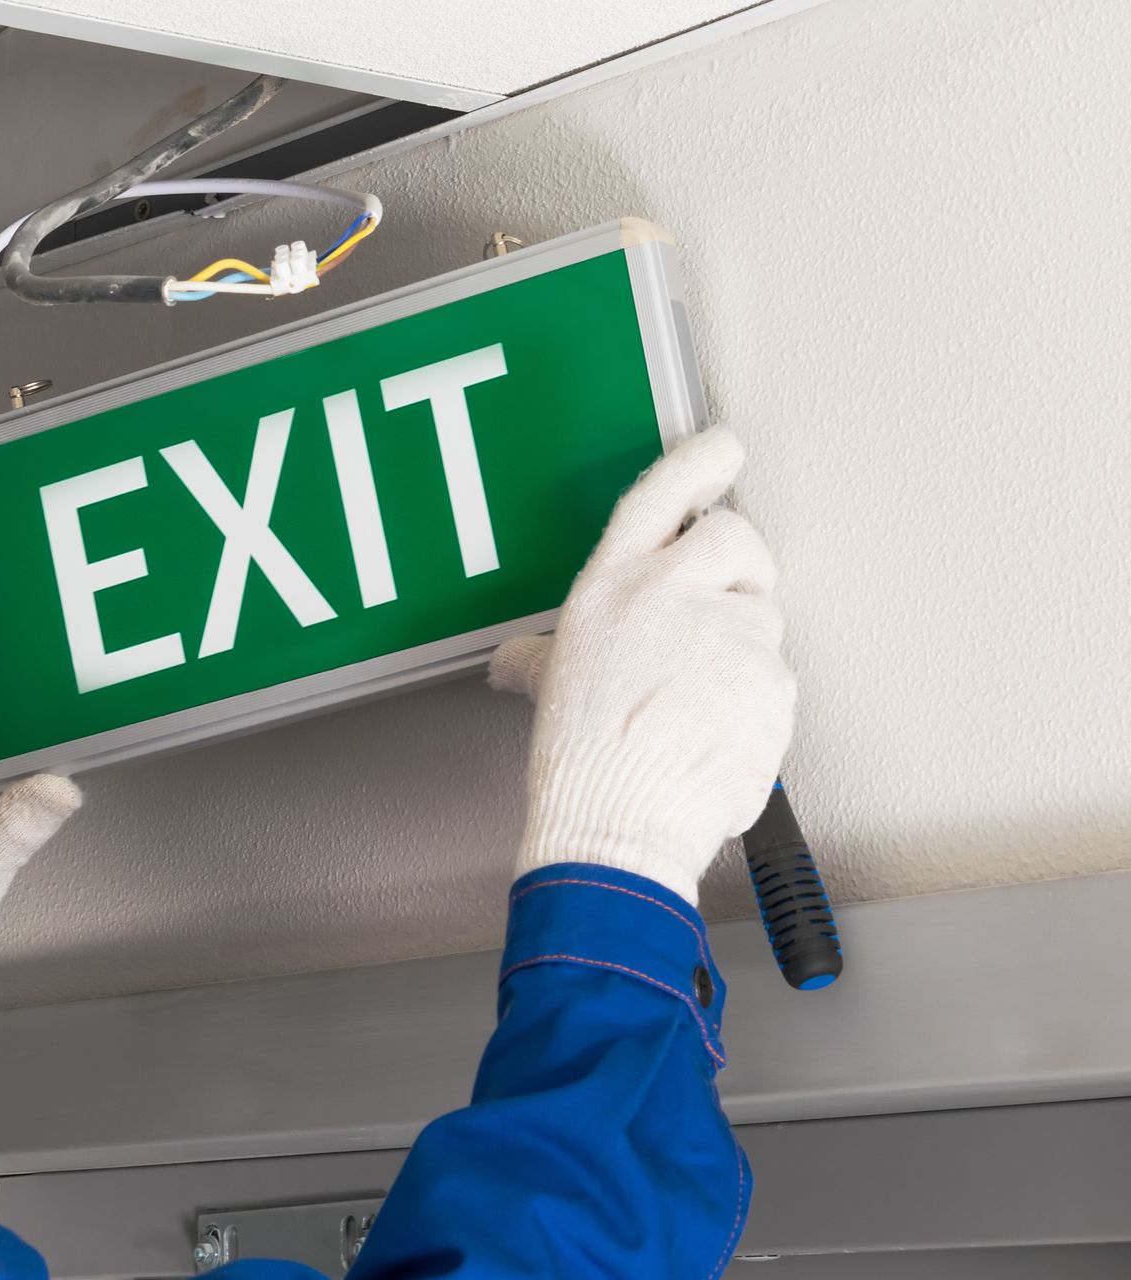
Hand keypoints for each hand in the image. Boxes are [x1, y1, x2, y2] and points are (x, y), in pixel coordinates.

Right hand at [487, 429, 793, 903]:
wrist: (621, 827)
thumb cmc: (580, 762)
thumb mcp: (548, 690)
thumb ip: (538, 662)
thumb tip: (515, 662)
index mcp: (614, 585)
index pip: (661, 495)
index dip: (696, 463)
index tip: (722, 447)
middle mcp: (676, 594)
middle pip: (736, 537)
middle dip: (738, 564)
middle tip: (717, 610)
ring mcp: (732, 635)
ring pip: (764, 613)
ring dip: (744, 645)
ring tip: (699, 698)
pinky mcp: (773, 681)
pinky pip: (780, 676)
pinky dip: (757, 699)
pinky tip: (717, 730)